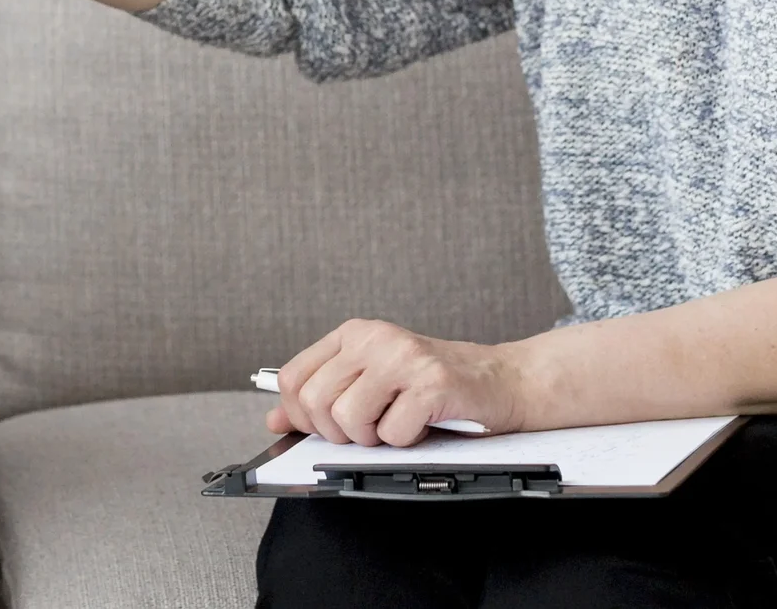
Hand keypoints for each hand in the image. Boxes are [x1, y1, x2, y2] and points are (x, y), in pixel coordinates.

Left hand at [268, 319, 528, 446]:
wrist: (502, 380)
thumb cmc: (434, 386)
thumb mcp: (371, 383)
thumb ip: (322, 396)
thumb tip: (274, 418)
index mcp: (353, 334)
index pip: (294, 378)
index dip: (300, 415)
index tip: (324, 428)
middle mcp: (374, 338)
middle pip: (316, 403)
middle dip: (339, 433)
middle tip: (370, 430)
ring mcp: (403, 358)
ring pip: (349, 419)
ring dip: (373, 439)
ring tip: (398, 424)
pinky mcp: (432, 383)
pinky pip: (393, 433)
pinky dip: (407, 442)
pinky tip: (425, 425)